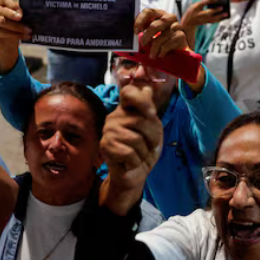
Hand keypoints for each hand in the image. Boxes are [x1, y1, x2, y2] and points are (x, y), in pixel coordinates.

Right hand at [0, 0, 31, 71]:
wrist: (11, 40)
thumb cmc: (17, 22)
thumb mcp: (21, 15)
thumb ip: (21, 12)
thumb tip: (28, 10)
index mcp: (1, 1)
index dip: (12, 3)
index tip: (19, 9)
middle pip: (0, 10)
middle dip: (11, 14)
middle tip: (21, 18)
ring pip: (1, 21)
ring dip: (16, 27)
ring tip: (28, 30)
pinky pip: (1, 32)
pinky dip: (14, 35)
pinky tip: (24, 36)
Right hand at [100, 85, 162, 211]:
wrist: (135, 173)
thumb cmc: (145, 150)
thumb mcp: (153, 128)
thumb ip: (149, 110)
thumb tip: (147, 86)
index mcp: (127, 109)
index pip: (130, 92)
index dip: (143, 100)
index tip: (151, 113)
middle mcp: (115, 116)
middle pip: (142, 120)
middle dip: (152, 137)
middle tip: (148, 145)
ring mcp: (108, 130)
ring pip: (136, 139)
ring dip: (144, 152)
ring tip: (139, 154)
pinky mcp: (105, 145)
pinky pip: (129, 153)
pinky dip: (136, 161)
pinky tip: (131, 162)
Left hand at [135, 9, 187, 57]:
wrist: (178, 50)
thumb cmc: (162, 41)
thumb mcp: (151, 34)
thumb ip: (143, 30)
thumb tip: (133, 32)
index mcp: (160, 14)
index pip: (148, 12)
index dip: (140, 21)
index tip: (136, 31)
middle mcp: (169, 17)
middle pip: (154, 26)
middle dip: (146, 37)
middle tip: (143, 44)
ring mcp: (176, 26)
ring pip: (161, 37)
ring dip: (154, 48)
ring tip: (152, 54)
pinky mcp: (181, 36)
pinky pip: (167, 45)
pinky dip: (162, 51)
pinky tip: (161, 54)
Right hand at [181, 0, 225, 28]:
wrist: (188, 22)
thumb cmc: (192, 11)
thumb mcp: (194, 5)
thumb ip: (202, 1)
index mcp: (195, 8)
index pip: (203, 3)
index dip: (210, 0)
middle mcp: (198, 14)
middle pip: (208, 12)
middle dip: (215, 10)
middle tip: (222, 7)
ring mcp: (201, 20)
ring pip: (211, 19)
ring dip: (219, 16)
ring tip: (226, 13)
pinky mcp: (205, 23)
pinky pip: (212, 22)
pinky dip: (218, 20)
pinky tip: (223, 17)